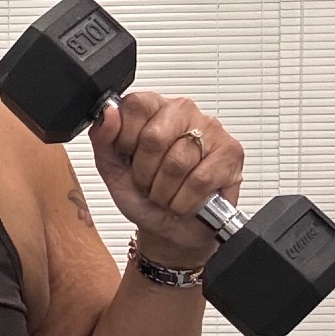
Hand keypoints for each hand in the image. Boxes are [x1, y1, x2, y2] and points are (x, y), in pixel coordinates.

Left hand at [87, 92, 243, 266]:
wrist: (169, 230)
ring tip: (167, 193)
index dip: (126, 140)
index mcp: (153, 107)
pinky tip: (185, 200)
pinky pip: (200, 180)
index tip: (129, 158)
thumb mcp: (111, 169)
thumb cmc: (143, 196)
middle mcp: (184, 111)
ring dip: (164, 191)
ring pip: (178, 162)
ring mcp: (211, 129)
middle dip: (145, 173)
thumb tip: (108, 112)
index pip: (136, 106)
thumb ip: (102, 138)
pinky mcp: (231, 153)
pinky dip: (185, 201)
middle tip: (148, 182)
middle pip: (155, 138)